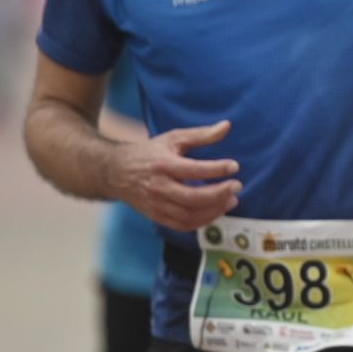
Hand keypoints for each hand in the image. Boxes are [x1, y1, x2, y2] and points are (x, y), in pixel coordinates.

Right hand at [105, 119, 241, 230]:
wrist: (115, 172)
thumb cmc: (149, 152)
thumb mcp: (173, 138)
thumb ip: (201, 134)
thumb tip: (227, 126)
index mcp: (163, 164)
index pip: (194, 170)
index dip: (217, 169)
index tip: (234, 166)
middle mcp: (158, 187)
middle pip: (192, 198)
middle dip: (219, 194)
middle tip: (237, 187)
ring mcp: (156, 205)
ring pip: (189, 215)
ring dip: (214, 210)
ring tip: (231, 200)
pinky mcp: (156, 216)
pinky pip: (182, 225)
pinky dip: (201, 222)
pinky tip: (215, 212)